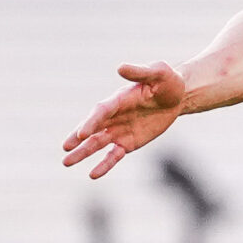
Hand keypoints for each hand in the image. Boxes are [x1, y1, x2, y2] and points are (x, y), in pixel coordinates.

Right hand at [62, 62, 187, 178]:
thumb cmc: (166, 81)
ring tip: (66, 162)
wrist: (177, 96)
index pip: (101, 111)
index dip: (92, 121)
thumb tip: (120, 67)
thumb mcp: (158, 73)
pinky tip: (93, 174)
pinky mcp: (128, 142)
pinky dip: (104, 164)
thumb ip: (140, 72)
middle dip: (78, 139)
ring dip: (83, 153)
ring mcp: (119, 130)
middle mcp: (113, 116)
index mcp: (118, 99)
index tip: (82, 133)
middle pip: (93, 129)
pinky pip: (114, 155)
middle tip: (65, 148)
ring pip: (97, 143)